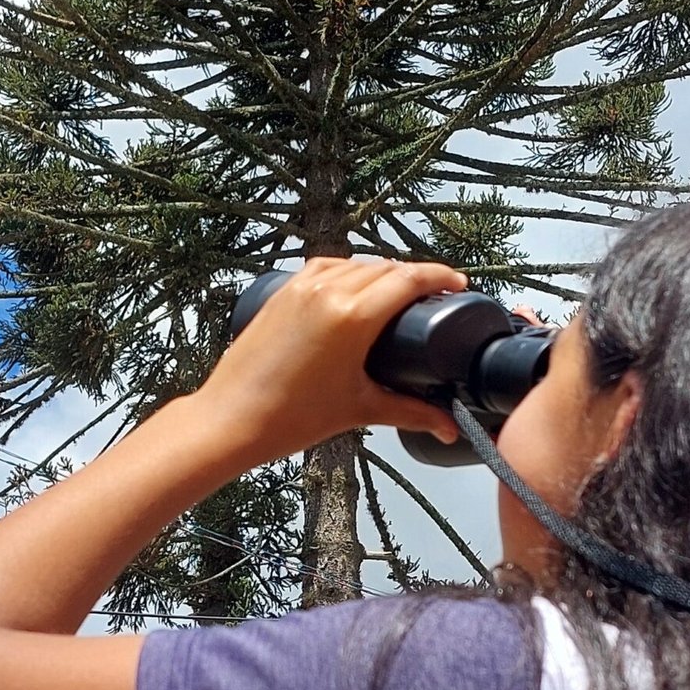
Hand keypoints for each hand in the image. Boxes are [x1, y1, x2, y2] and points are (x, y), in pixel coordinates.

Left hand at [192, 258, 467, 463]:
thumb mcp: (360, 409)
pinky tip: (356, 288)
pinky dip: (348, 272)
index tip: (459, 284)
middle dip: (414, 277)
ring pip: (356, 264)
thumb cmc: (291, 417)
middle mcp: (328, 291)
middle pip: (386, 268)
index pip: (409, 279)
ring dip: (381, 272)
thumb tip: (449, 426)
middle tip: (434, 295)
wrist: (231, 418)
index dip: (440, 276)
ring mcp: (300, 286)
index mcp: (352, 316)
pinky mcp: (282, 291)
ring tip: (398, 293)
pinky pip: (326, 267)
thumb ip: (411, 412)